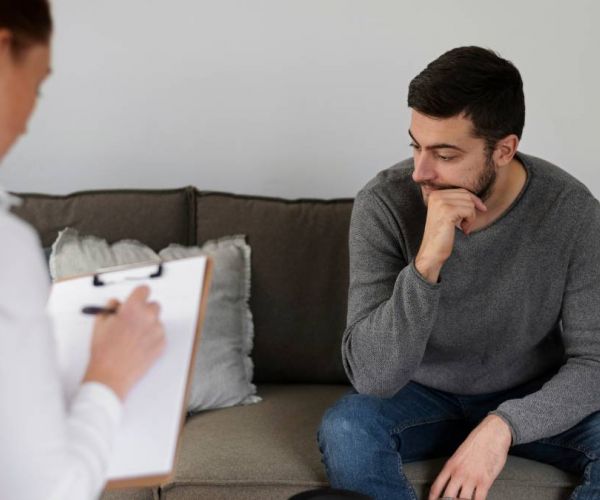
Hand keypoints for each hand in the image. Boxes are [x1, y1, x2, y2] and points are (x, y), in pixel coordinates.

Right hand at [83, 285, 165, 399]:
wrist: (111, 375)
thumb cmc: (104, 351)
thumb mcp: (100, 323)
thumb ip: (110, 308)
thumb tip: (116, 304)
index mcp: (133, 308)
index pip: (144, 290)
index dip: (138, 295)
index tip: (136, 300)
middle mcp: (148, 317)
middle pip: (153, 305)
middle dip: (143, 311)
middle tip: (132, 321)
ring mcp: (157, 331)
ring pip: (156, 321)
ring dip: (148, 325)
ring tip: (132, 338)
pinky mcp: (162, 344)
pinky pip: (159, 335)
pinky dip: (152, 338)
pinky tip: (138, 347)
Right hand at [415, 189, 486, 282]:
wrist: (432, 250)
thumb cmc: (441, 234)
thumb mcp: (446, 213)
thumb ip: (456, 202)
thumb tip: (475, 198)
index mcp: (434, 194)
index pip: (462, 191)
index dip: (474, 200)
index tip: (481, 209)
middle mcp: (436, 196)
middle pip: (466, 195)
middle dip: (471, 210)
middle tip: (465, 224)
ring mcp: (441, 203)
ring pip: (469, 203)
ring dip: (471, 217)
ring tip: (463, 227)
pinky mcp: (448, 211)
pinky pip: (469, 211)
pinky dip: (470, 222)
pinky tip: (463, 229)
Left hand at [428, 415, 511, 499]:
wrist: (491, 434)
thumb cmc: (476, 443)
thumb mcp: (459, 455)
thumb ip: (454, 468)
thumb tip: (452, 483)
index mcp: (450, 466)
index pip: (437, 487)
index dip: (432, 498)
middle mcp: (458, 473)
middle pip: (448, 497)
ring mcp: (471, 478)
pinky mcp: (485, 481)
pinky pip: (479, 499)